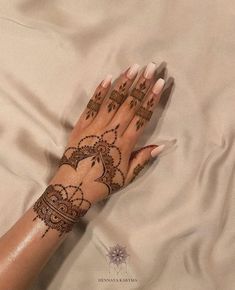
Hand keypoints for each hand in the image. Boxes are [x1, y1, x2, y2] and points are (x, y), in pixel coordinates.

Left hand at [33, 62, 164, 236]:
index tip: (160, 84)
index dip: (152, 99)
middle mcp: (111, 131)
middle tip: (151, 67)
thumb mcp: (126, 176)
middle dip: (142, 84)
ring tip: (133, 68)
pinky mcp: (81, 125)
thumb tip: (162, 146)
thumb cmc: (102, 183)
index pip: (142, 116)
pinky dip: (100, 92)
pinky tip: (107, 79)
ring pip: (112, 101)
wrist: (73, 187)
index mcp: (125, 143)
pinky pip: (92, 106)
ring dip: (124, 83)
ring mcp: (95, 126)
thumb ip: (143, 159)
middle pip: (130, 104)